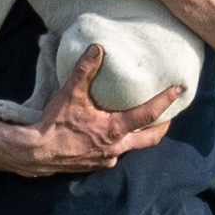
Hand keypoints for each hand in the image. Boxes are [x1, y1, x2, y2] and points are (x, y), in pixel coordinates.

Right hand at [4, 72, 183, 175]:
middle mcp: (116, 149)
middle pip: (149, 140)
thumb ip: (85, 71)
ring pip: (131, 148)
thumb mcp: (71, 94)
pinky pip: (113, 155)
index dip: (164, 101)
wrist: (36, 154)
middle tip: (168, 117)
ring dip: (137, 136)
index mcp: (115, 130)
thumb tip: (97, 48)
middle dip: (161, 128)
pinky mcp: (94, 166)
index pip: (148, 115)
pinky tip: (110, 136)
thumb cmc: (55, 125)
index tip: (177, 91)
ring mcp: (106, 160)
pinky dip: (117, 145)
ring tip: (139, 123)